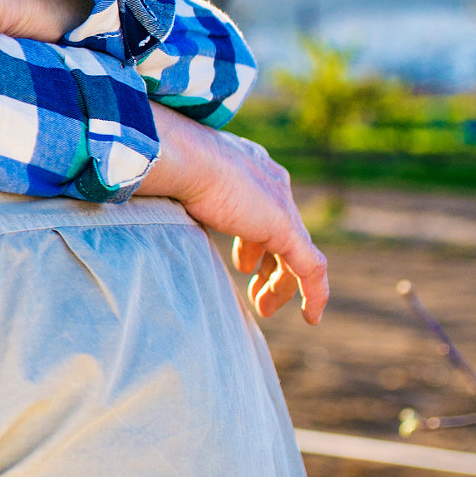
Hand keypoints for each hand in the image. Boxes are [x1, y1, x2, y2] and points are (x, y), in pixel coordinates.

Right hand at [143, 109, 328, 323]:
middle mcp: (274, 185)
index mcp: (252, 170)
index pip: (266, 213)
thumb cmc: (171, 167)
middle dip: (270, 268)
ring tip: (264, 309)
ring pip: (297, 257)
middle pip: (283, 236)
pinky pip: (311, 269)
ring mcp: (282, 208)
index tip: (243, 267)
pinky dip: (314, 294)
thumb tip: (160, 210)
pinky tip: (312, 318)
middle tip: (255, 293)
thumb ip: (188, 200)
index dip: (256, 244)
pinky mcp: (286, 230)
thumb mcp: (182, 184)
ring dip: (282, 286)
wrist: (185, 158)